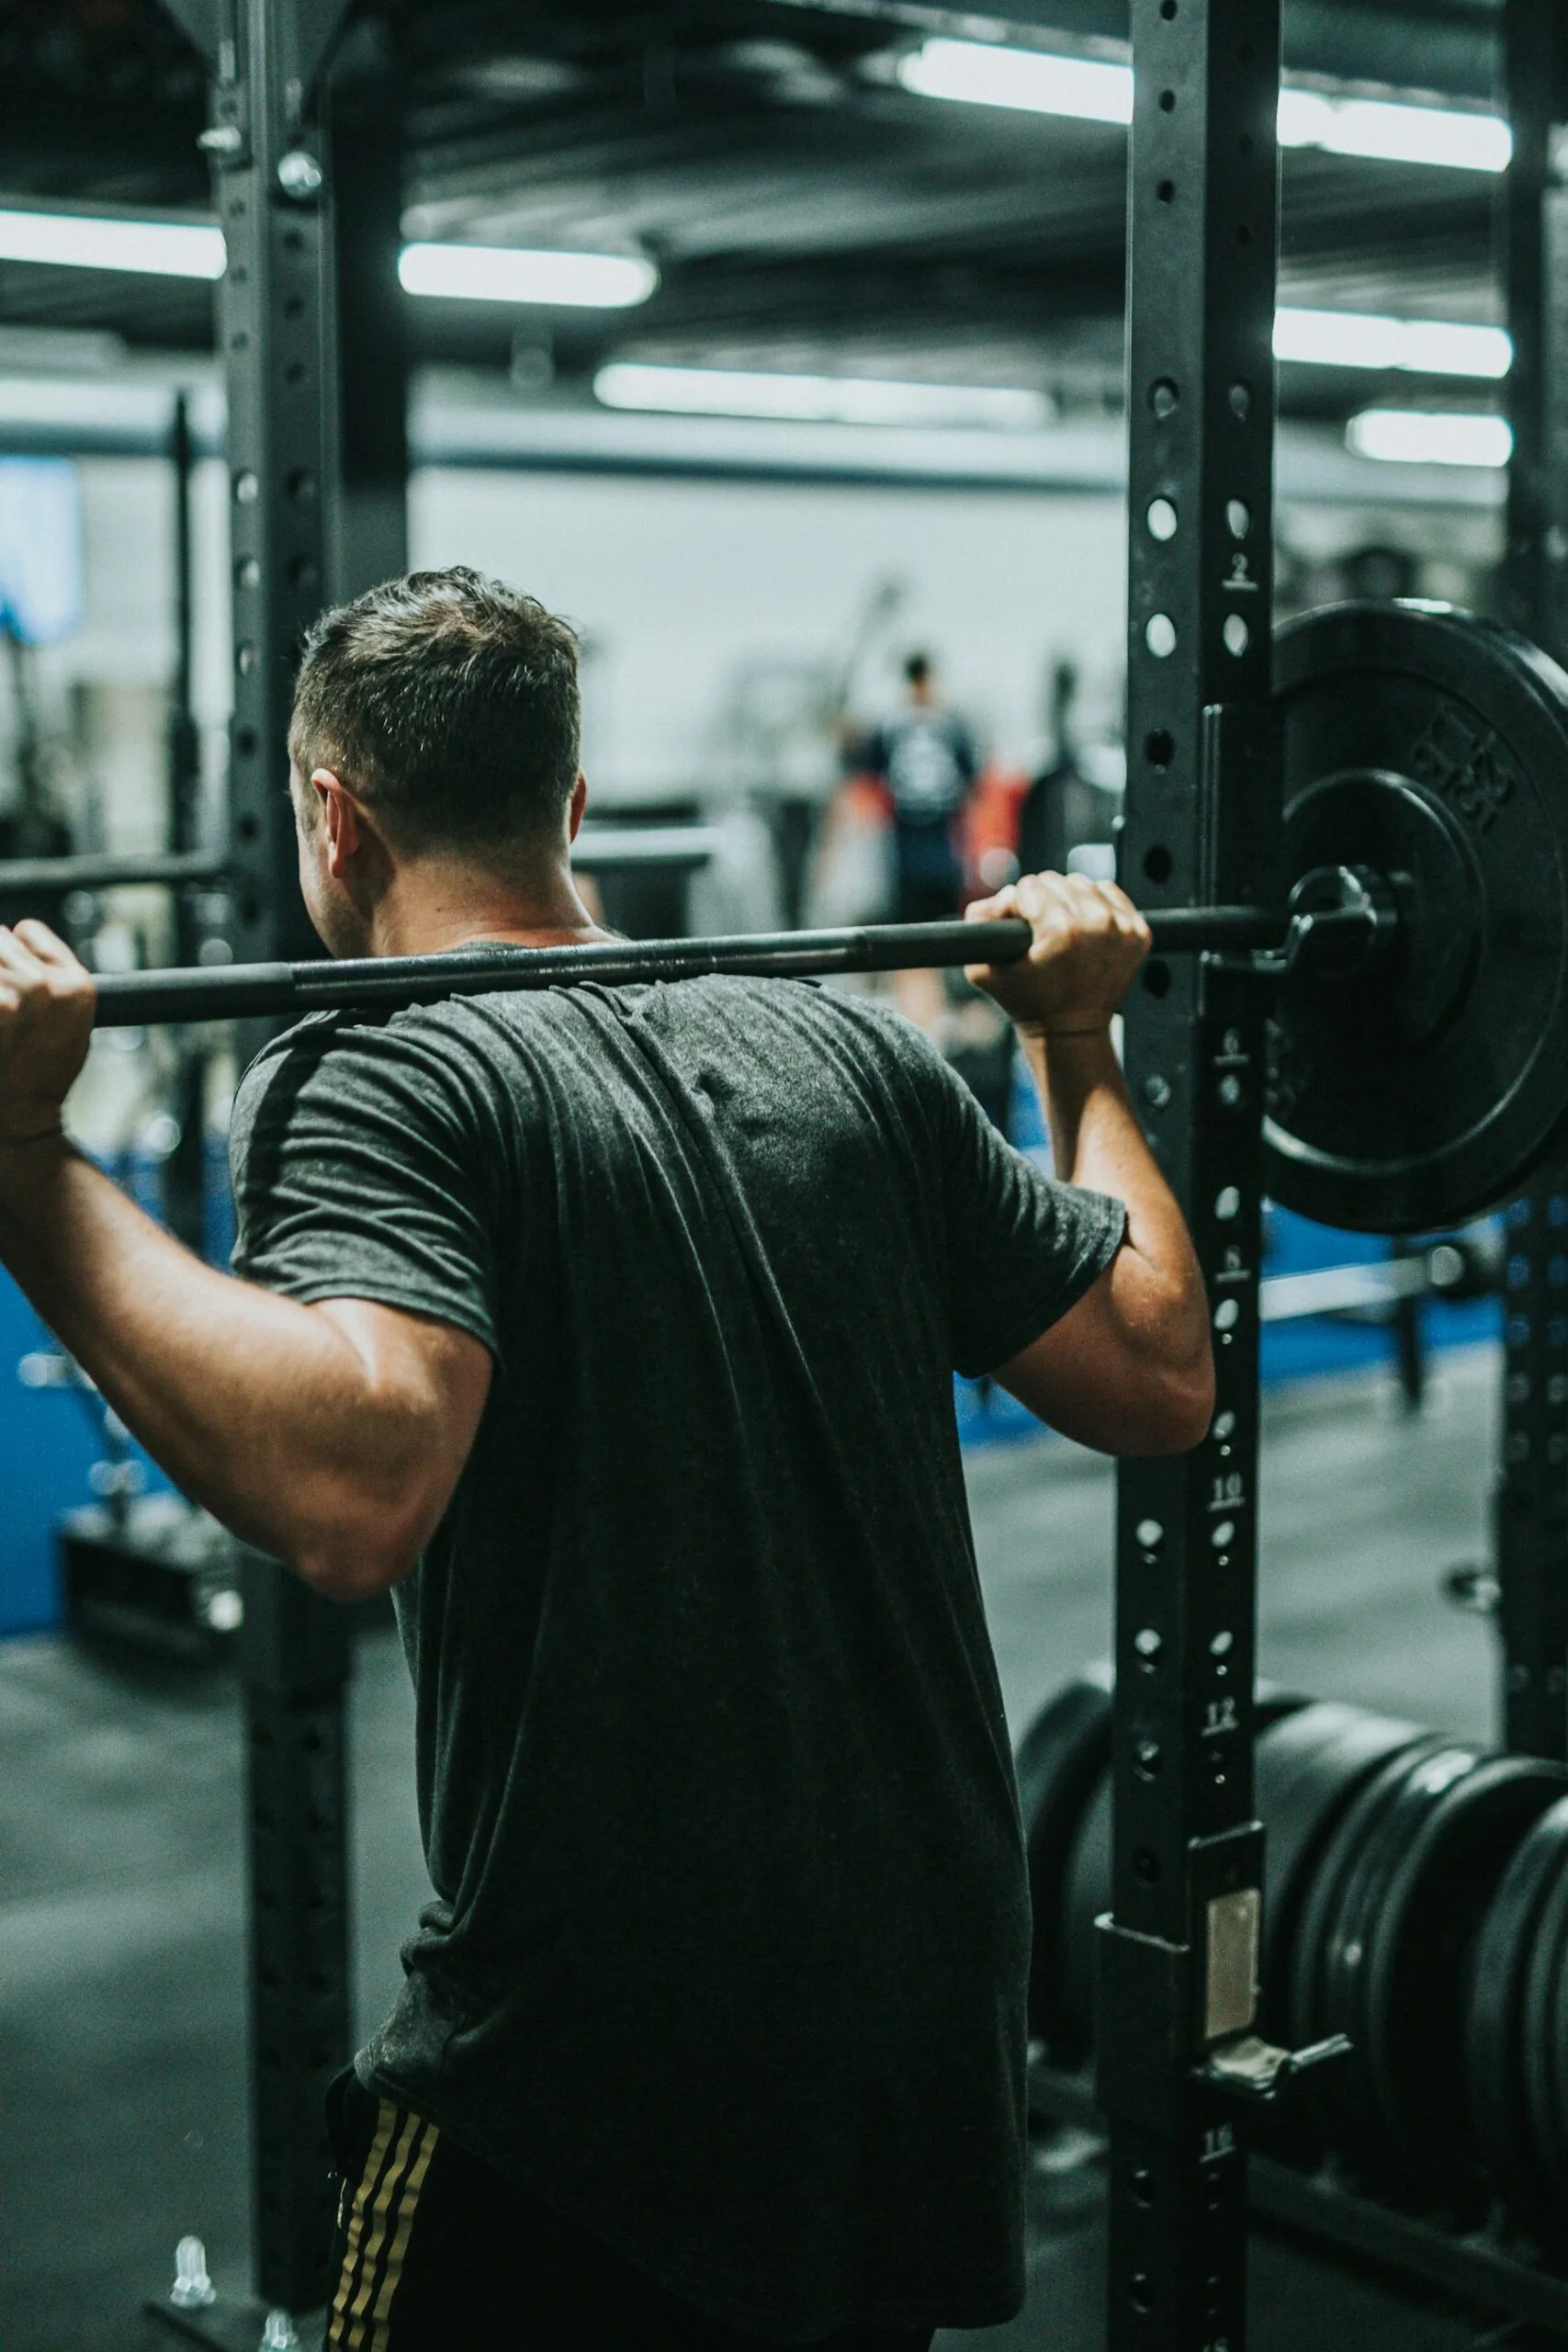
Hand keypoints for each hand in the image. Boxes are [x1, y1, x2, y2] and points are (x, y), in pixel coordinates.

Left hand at [0, 922, 95, 1143]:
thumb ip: (49, 974)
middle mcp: (46, 985)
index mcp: (76, 985)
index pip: (27, 933)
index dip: (14, 957)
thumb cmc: (37, 1073)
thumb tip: (14, 934)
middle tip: (2, 1011)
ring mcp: (12, 996)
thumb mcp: (69, 1020)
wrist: (17, 1119)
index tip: (14, 991)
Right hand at [965, 869, 1150, 1035]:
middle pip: (1056, 881)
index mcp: (1061, 929)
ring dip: (1067, 900)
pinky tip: (1084, 928)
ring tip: (1060, 929)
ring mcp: (1122, 928)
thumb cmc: (1027, 1002)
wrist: (1071, 1031)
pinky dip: (1095, 904)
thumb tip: (1005, 896)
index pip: (1028, 886)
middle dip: (1042, 901)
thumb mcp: (983, 969)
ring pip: (1082, 884)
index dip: (1016, 906)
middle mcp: (1097, 924)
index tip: (1018, 928)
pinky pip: (1110, 893)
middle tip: (1038, 931)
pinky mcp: (1139, 932)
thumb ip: (979, 920)